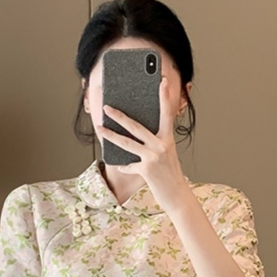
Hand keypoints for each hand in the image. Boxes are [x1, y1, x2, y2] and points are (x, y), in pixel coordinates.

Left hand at [100, 77, 190, 212]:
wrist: (177, 195)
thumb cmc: (169, 173)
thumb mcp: (166, 154)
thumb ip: (154, 143)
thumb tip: (133, 135)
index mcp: (167, 138)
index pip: (166, 113)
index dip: (164, 97)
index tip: (162, 80)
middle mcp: (161, 145)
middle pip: (136, 126)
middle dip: (119, 116)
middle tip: (106, 107)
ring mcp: (153, 157)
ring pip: (126, 143)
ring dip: (110, 136)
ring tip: (99, 128)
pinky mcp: (146, 170)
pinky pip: (128, 165)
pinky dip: (124, 166)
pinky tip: (120, 166)